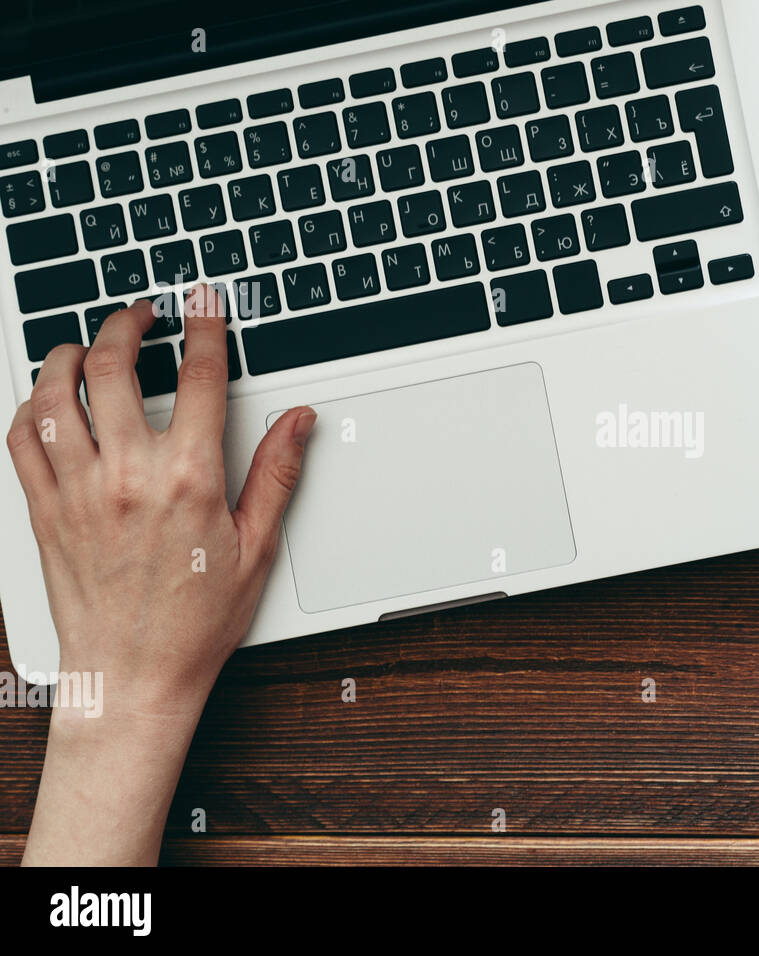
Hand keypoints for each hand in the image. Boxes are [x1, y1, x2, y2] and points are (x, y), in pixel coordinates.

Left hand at [6, 286, 314, 717]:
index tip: (202, 302)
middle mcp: (126, 476)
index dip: (204, 327)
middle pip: (113, 366)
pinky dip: (28, 407)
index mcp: (188, 479)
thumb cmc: (195, 622)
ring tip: (86, 344)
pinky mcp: (43, 510)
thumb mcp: (257, 547)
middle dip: (127, 324)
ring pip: (53, 394)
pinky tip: (46, 399)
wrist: (132, 677)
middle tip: (141, 314)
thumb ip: (276, 474)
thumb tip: (297, 422)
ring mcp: (76, 490)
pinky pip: (20, 440)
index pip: (197, 377)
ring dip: (67, 354)